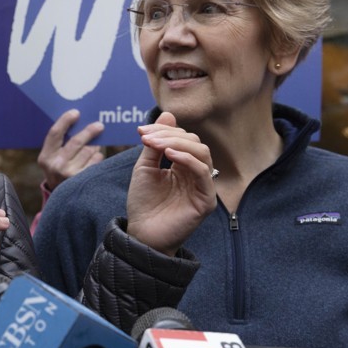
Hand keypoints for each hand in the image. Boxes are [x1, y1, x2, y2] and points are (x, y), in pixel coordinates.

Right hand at [38, 109, 104, 190]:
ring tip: (96, 145)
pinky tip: (95, 157)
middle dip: (89, 131)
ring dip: (95, 146)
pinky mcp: (82, 180)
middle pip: (76, 141)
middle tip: (99, 125)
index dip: (65, 121)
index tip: (76, 112)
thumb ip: (61, 143)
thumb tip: (81, 121)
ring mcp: (69, 174)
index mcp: (45, 157)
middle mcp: (56, 166)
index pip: (54, 133)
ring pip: (88, 151)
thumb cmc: (59, 171)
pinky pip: (96, 161)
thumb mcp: (53, 159)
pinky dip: (97, 157)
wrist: (61, 199)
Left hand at [126, 112, 216, 255]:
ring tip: (157, 146)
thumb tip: (168, 114)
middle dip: (169, 136)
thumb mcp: (145, 168)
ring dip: (178, 144)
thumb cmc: (143, 203)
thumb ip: (155, 144)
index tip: (141, 131)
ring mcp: (203, 187)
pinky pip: (204, 173)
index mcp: (184, 165)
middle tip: (147, 138)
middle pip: (194, 143)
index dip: (164, 131)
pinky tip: (169, 156)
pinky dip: (188, 160)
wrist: (141, 233)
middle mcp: (196, 174)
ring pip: (202, 154)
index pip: (183, 139)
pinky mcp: (206, 200)